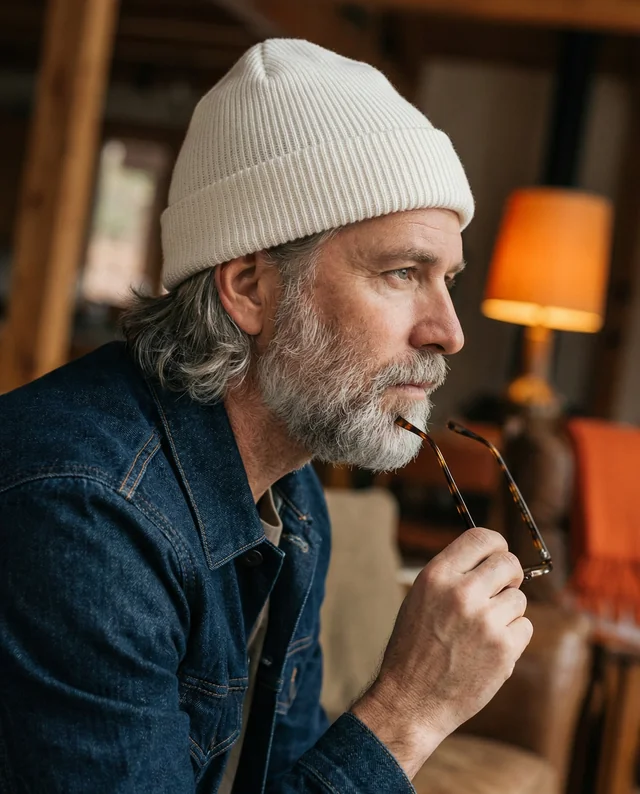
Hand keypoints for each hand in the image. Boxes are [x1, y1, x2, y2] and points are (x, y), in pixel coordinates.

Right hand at [351, 527, 531, 778]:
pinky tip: (489, 649)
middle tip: (502, 589)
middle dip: (510, 575)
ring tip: (483, 630)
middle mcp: (461, 592)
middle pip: (508, 563)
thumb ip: (453, 575)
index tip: (499, 554)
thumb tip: (490, 558)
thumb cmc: (415, 647)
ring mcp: (484, 621)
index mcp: (437, 575)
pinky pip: (525, 627)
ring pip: (518, 598)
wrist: (411, 699)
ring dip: (508, 611)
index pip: (481, 537)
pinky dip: (513, 637)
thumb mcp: (421, 597)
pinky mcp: (503, 649)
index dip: (497, 544)